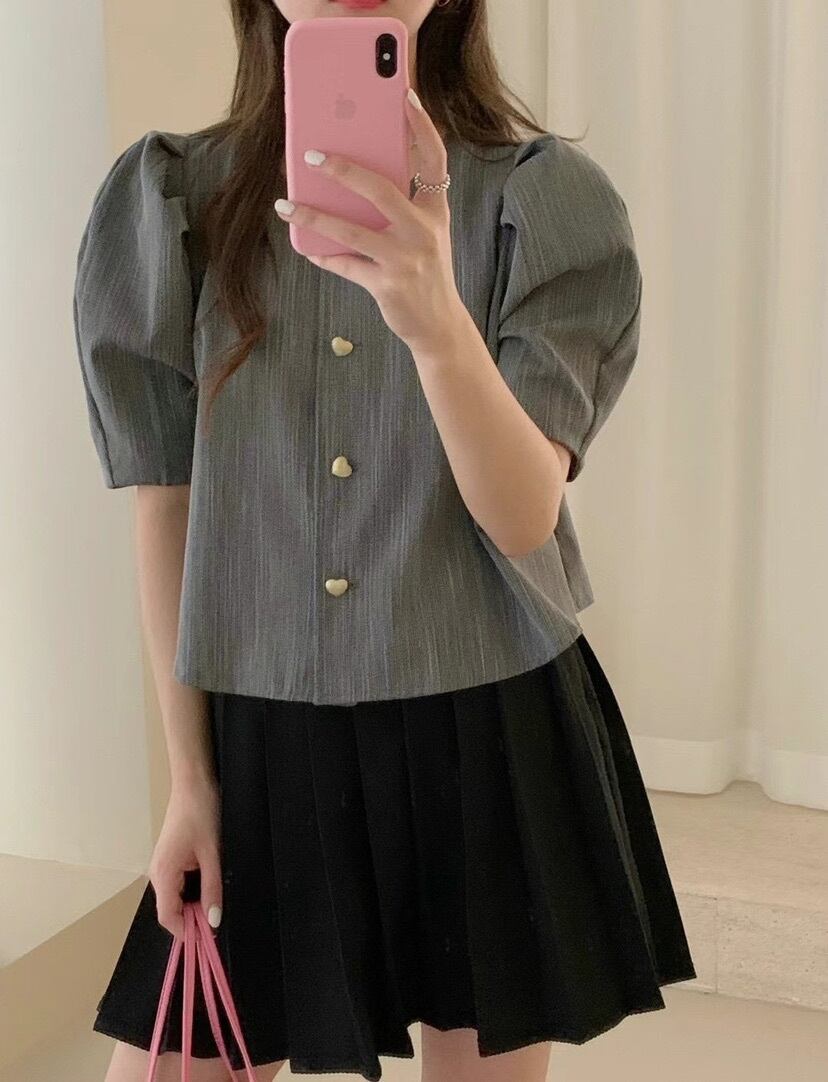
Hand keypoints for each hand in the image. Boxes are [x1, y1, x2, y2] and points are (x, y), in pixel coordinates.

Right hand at [148, 775, 221, 940]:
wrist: (193, 783)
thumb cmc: (201, 812)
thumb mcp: (213, 853)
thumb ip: (212, 888)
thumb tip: (212, 920)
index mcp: (163, 873)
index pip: (168, 917)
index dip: (187, 932)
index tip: (209, 937)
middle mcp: (157, 873)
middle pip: (171, 910)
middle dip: (193, 918)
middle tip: (218, 914)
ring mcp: (161, 866)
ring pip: (175, 898)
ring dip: (194, 903)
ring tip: (216, 895)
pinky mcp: (169, 860)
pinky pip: (178, 885)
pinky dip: (192, 891)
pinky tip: (208, 882)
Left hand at [274, 89, 466, 353]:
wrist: (439, 327)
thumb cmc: (424, 273)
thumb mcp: (424, 234)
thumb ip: (401, 206)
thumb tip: (352, 178)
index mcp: (435, 211)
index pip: (434, 159)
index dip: (421, 126)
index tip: (404, 96)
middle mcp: (424, 231)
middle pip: (381, 189)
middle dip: (343, 169)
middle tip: (311, 155)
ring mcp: (406, 260)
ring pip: (353, 231)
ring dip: (314, 216)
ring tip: (285, 205)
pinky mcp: (388, 286)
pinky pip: (347, 266)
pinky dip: (324, 256)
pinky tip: (306, 248)